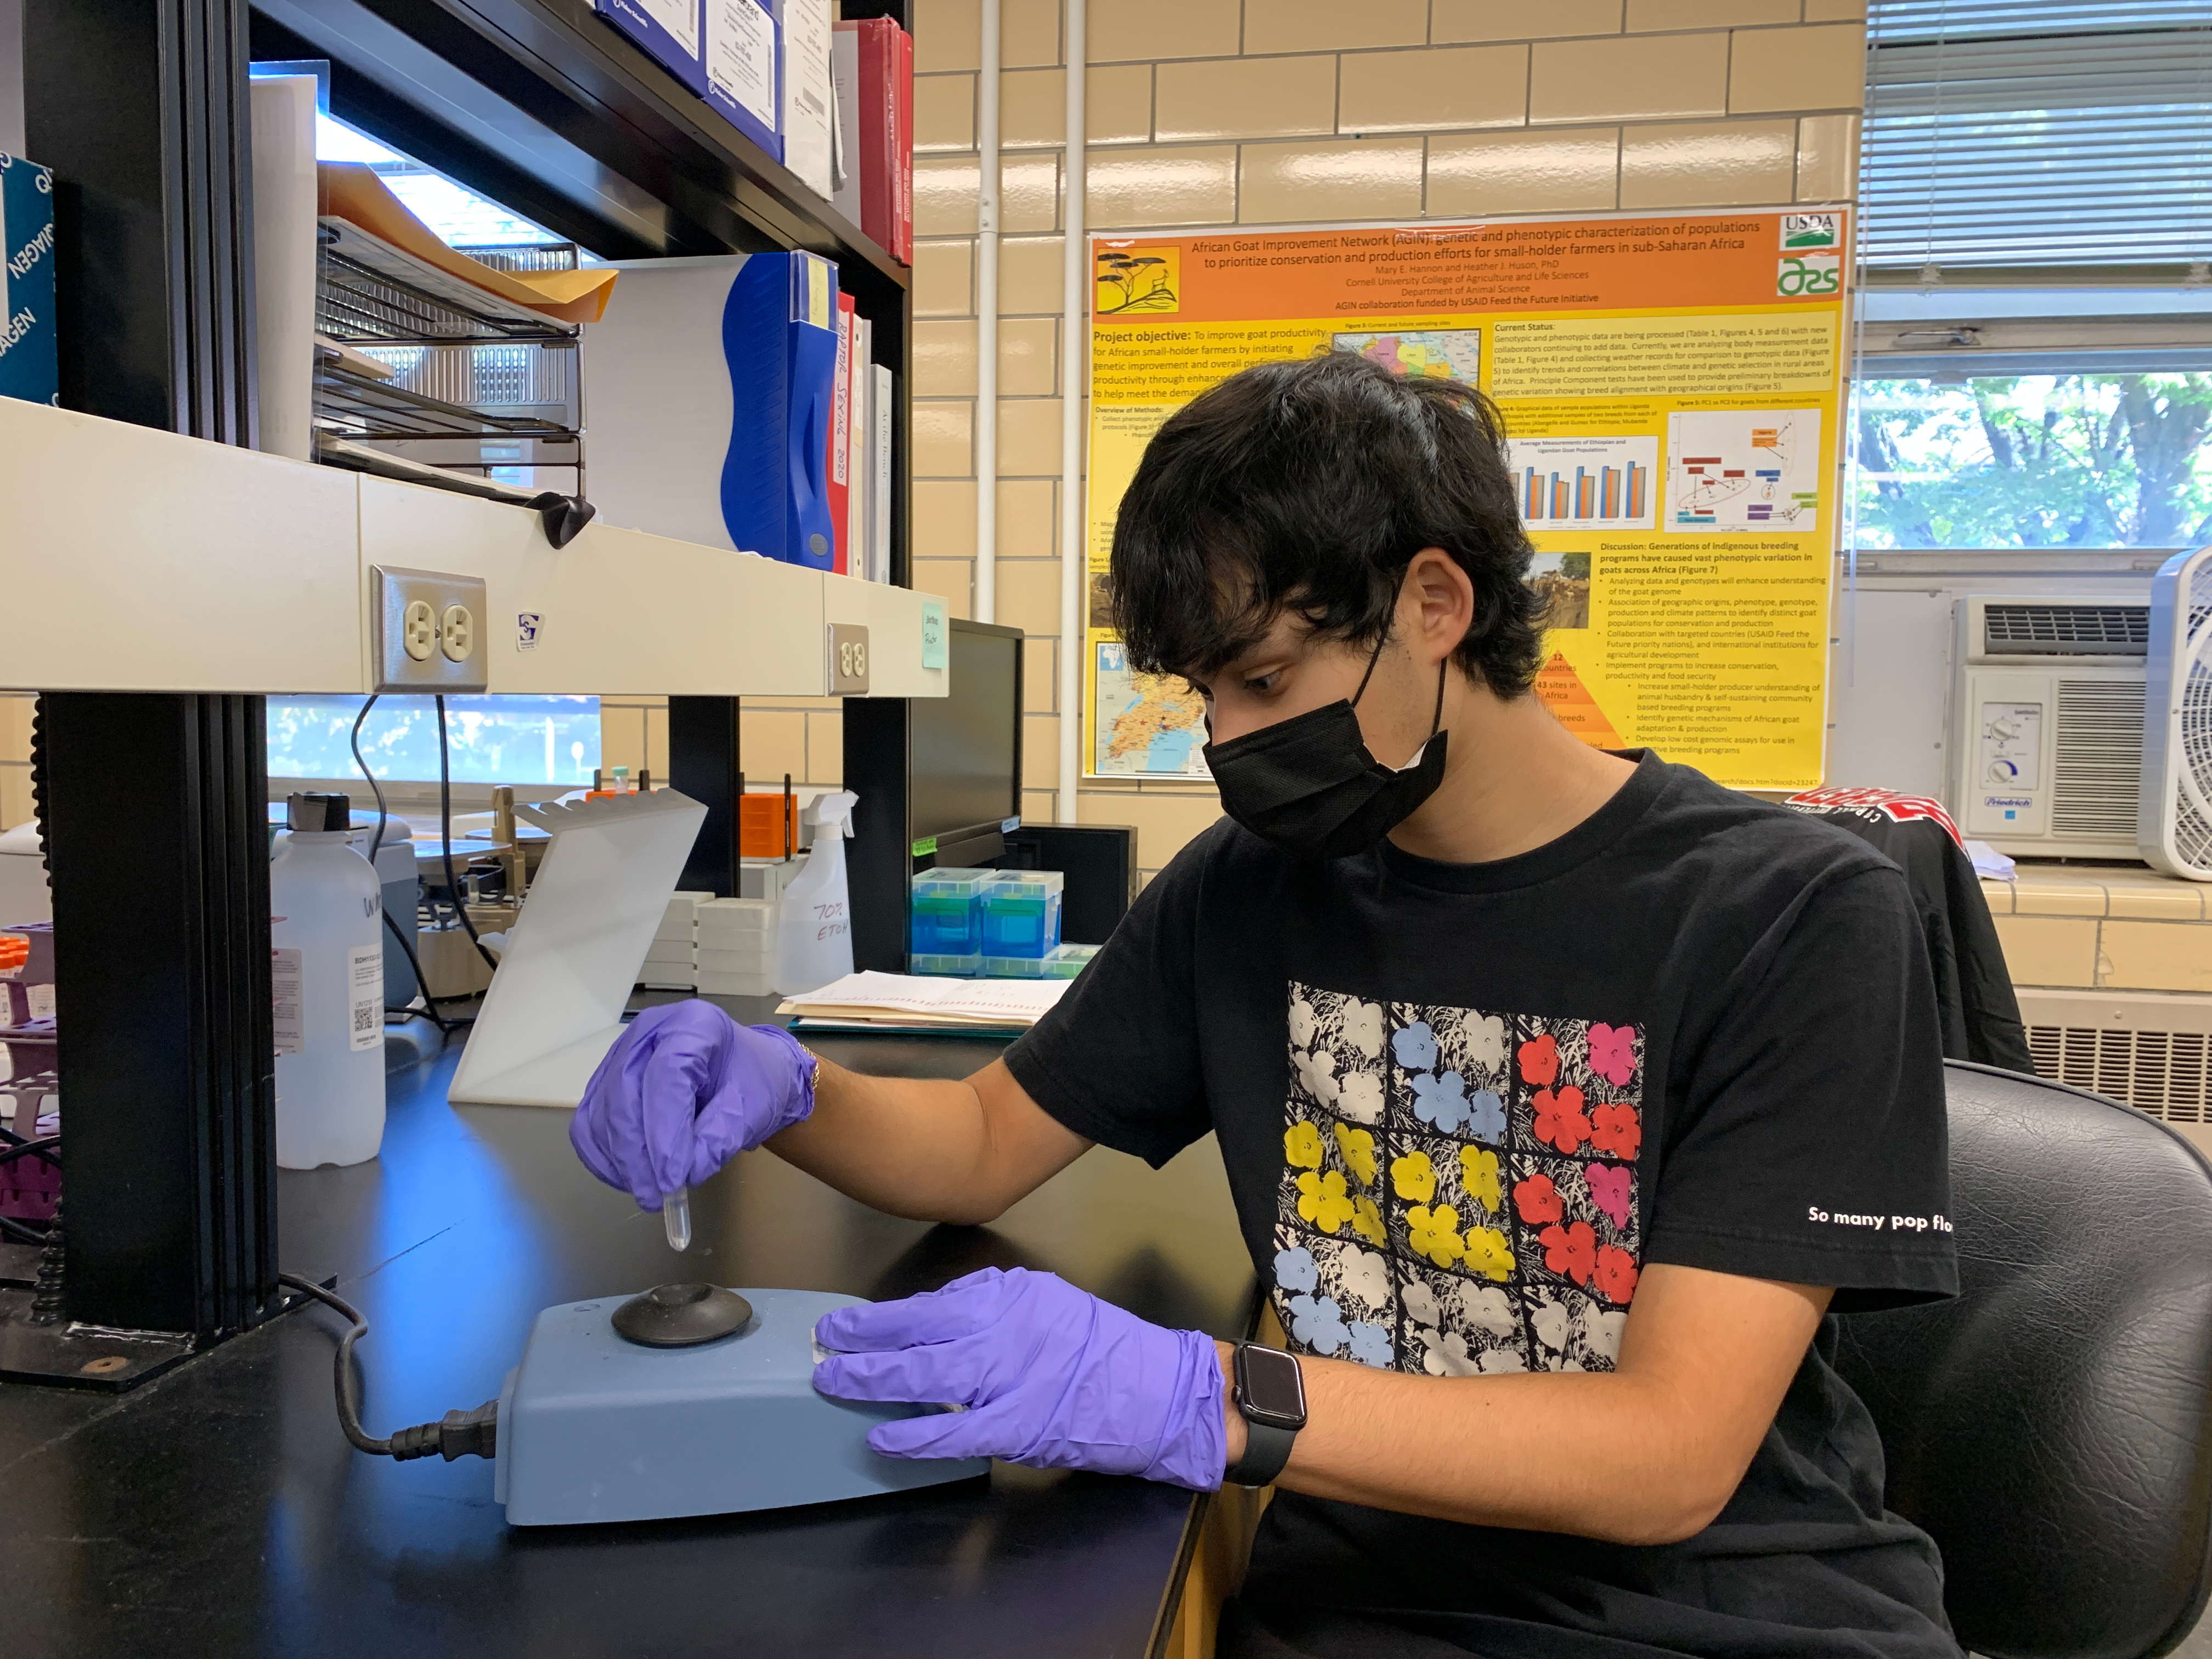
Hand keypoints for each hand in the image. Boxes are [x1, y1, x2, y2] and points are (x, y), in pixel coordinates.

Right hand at [569, 1000, 815, 1208]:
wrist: (741, 1074)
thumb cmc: (752, 1084)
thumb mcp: (753, 1110)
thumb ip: (719, 1140)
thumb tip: (682, 1175)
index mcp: (694, 1024)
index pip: (667, 1074)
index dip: (665, 1130)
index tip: (673, 1179)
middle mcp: (649, 1032)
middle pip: (624, 1093)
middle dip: (636, 1154)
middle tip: (656, 1196)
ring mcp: (621, 1055)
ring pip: (602, 1111)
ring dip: (619, 1160)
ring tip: (648, 1192)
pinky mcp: (604, 1081)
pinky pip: (589, 1122)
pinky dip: (603, 1156)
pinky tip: (627, 1178)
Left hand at [811, 1267, 1226, 1491]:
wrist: (1158, 1390)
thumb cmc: (1100, 1348)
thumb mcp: (1045, 1301)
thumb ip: (990, 1304)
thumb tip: (931, 1319)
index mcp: (1010, 1297)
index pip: (928, 1304)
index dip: (879, 1318)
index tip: (843, 1324)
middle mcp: (1005, 1329)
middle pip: (918, 1334)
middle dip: (863, 1344)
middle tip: (824, 1349)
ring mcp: (1011, 1378)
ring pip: (927, 1377)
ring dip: (874, 1381)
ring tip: (834, 1383)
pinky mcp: (1019, 1425)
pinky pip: (953, 1431)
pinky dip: (913, 1435)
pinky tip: (882, 1437)